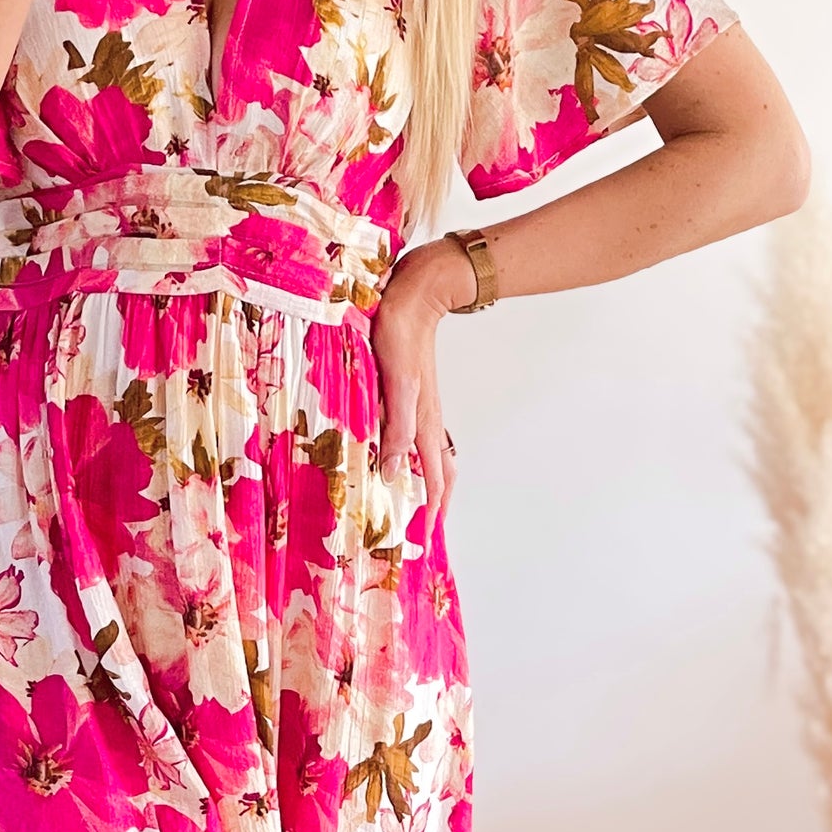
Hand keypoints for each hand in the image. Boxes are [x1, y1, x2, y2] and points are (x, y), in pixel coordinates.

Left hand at [370, 240, 474, 552]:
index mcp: (423, 421)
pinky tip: (399, 455)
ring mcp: (420, 406)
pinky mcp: (410, 392)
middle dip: (435, 502)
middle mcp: (425, 418)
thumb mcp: (396, 382)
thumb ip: (396, 426)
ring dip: (426, 481)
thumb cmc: (401, 332)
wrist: (416, 293)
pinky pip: (416, 434)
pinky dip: (412, 455)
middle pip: (439, 471)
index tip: (427, 538)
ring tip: (415, 502)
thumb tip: (392, 470)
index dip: (432, 509)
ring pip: (429, 454)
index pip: (434, 478)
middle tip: (425, 529)